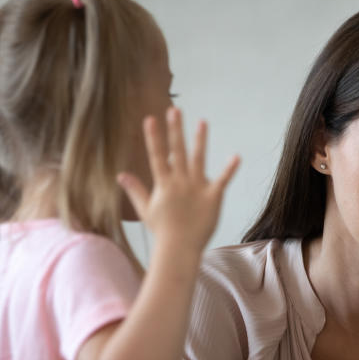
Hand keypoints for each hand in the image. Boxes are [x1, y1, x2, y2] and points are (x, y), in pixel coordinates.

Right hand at [118, 107, 239, 254]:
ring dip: (200, 140)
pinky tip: (237, 156)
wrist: (179, 249)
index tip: (151, 118)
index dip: (154, 137)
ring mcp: (197, 188)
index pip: (157, 156)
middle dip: (175, 130)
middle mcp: (180, 182)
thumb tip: (120, 175)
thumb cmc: (163, 231)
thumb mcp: (145, 209)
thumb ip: (135, 190)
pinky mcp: (213, 197)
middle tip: (175, 110)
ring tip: (202, 122)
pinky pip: (222, 181)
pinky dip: (230, 169)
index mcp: (164, 184)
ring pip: (199, 160)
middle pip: (177, 152)